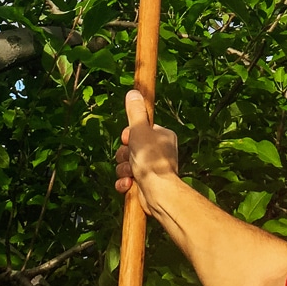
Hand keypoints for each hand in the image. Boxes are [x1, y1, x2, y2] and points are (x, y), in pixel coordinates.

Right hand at [115, 89, 178, 215]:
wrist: (158, 193)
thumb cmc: (151, 160)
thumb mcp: (140, 131)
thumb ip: (135, 112)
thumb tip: (134, 92)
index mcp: (162, 136)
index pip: (139, 129)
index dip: (129, 135)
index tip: (128, 139)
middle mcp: (159, 151)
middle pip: (130, 147)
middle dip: (124, 154)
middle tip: (130, 158)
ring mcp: (152, 168)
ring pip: (126, 163)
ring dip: (124, 169)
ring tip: (131, 173)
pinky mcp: (145, 183)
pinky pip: (127, 179)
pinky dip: (125, 182)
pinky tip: (128, 184)